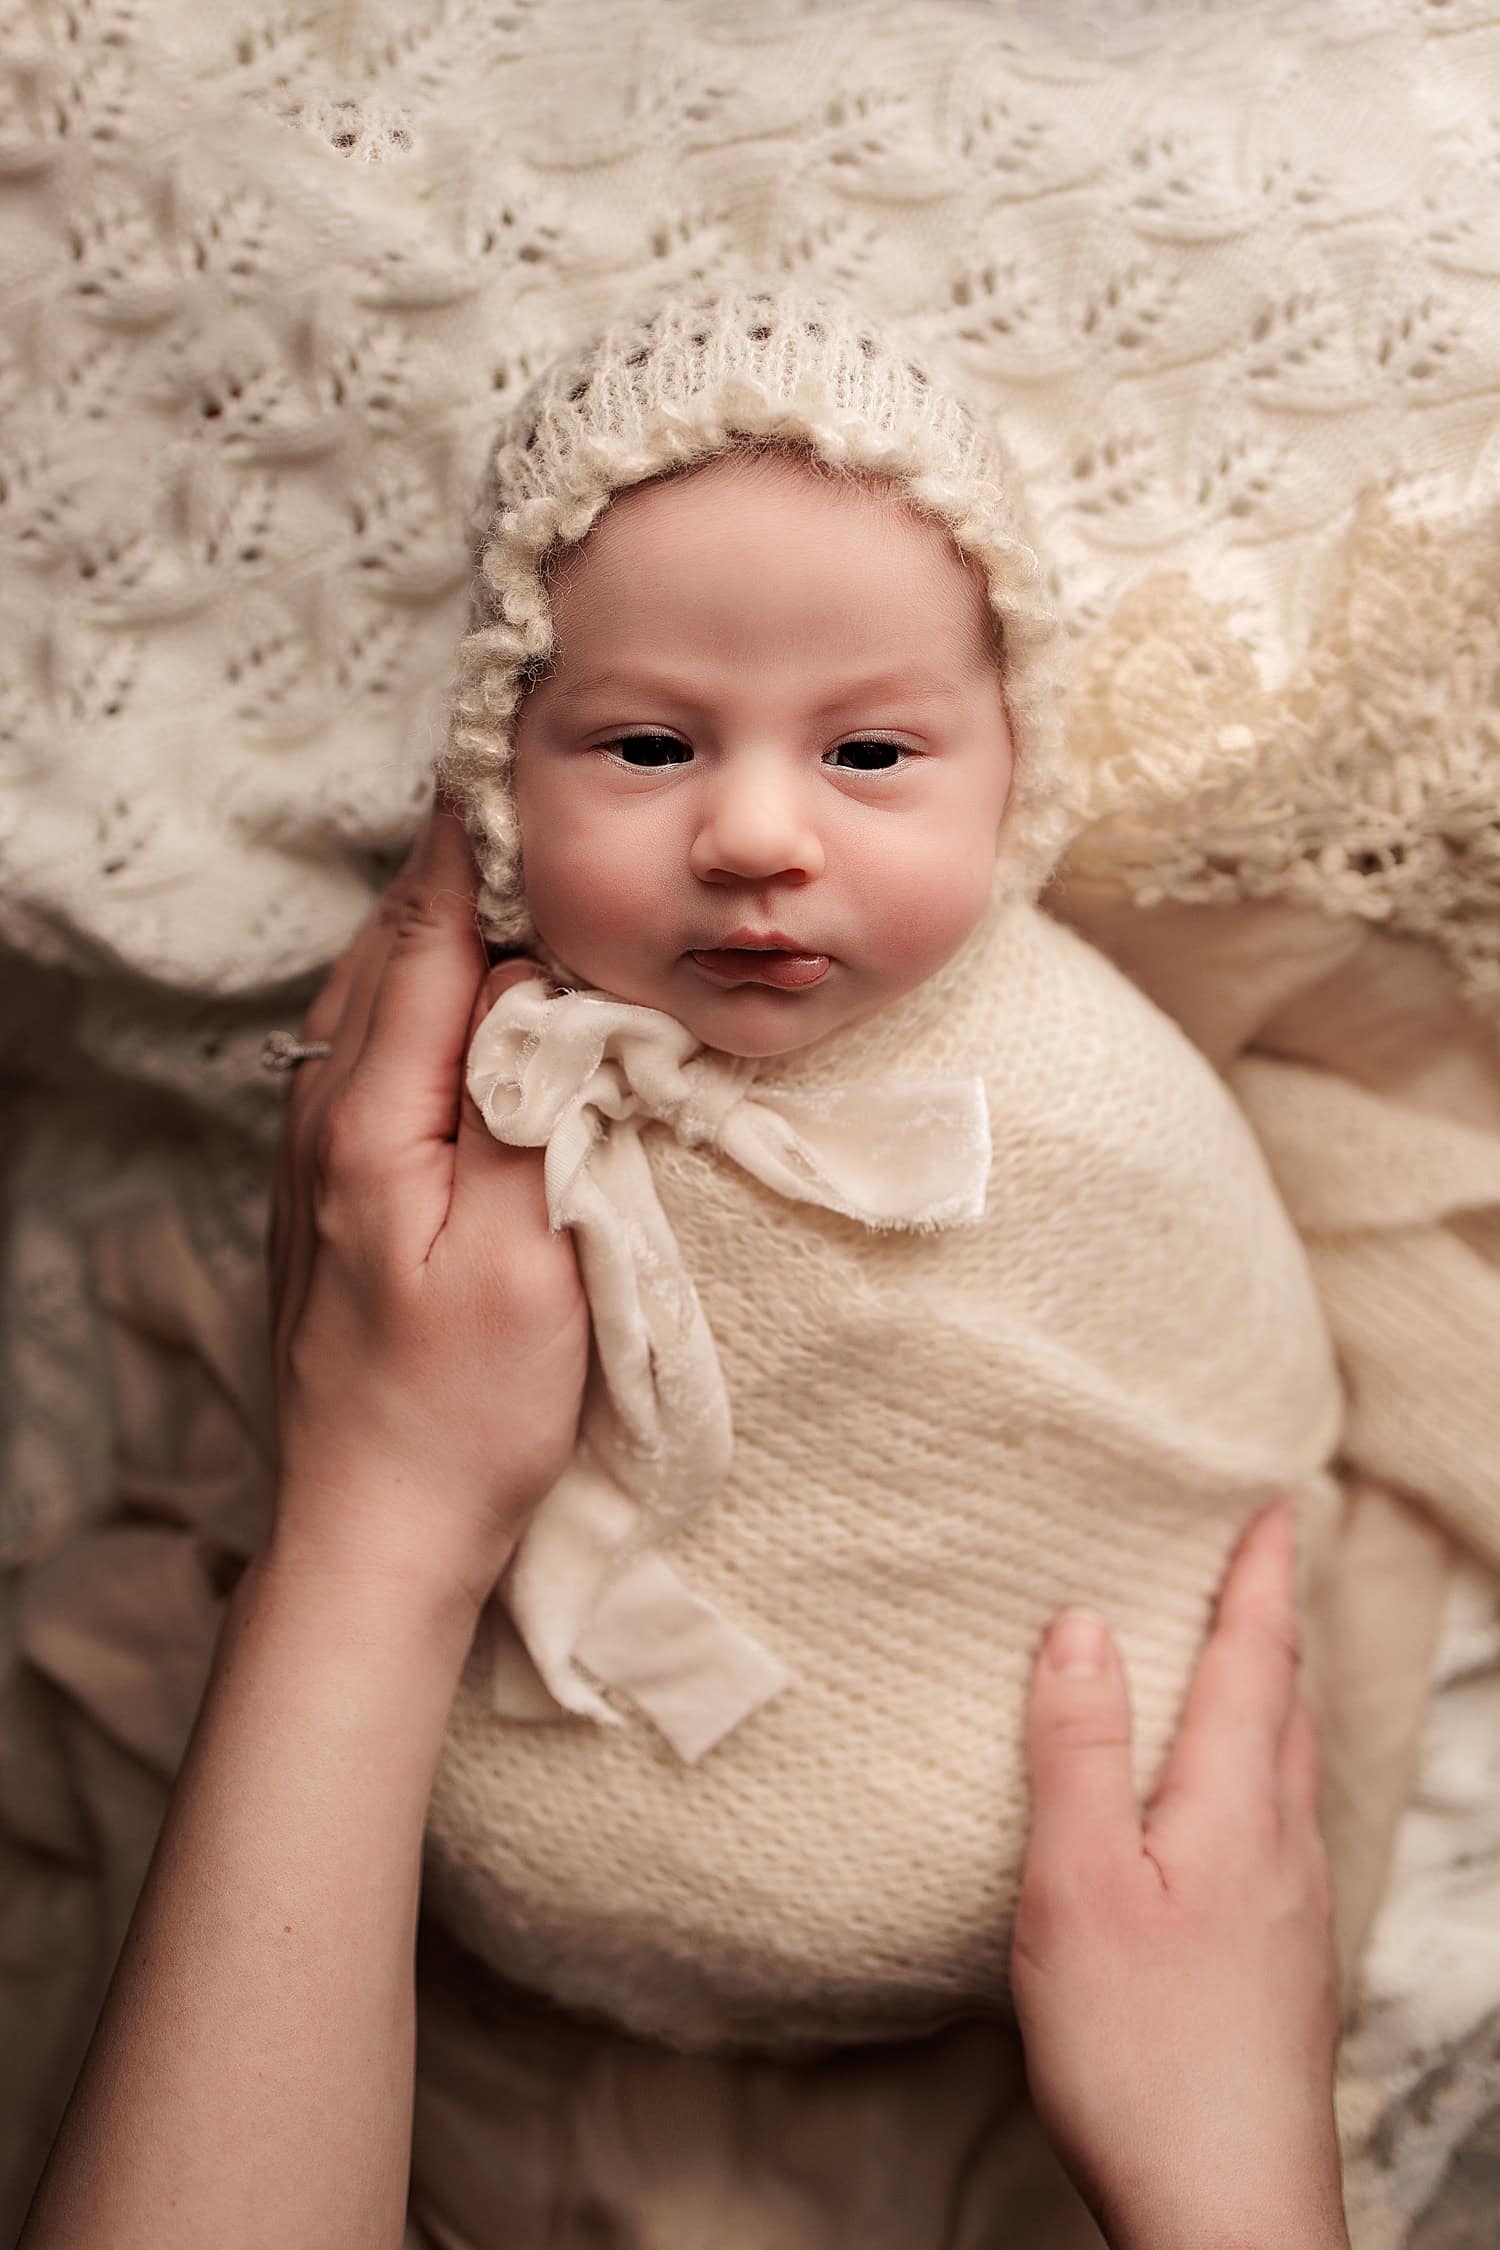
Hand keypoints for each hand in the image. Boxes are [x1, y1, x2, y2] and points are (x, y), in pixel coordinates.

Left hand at [266, 795, 589, 1620]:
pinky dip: (424, 994)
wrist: (371, 1530)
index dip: (471, 840)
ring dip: (439, 925)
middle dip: (455, 863)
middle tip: (526, 784)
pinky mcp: (333, 1192)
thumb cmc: (461, 1413)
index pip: (424, 937)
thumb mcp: (526, 1260)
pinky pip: (374, 1052)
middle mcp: (324, 1117)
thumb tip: (532, 987)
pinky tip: (471, 997)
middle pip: (388, 947)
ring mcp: (317, 1155)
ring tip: (510, 865)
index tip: (509, 750)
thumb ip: (528, 1108)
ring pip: (376, 996)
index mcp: (369, 1120)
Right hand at [1010, 1500, 1349, 2249]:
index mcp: (1233, 1808)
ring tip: (1245, 1663)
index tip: (1273, 1504)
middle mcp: (1282, 1846)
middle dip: (1274, 1625)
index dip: (1258, 1577)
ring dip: (1271, 1695)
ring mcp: (1294, 1910)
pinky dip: (1260, 1768)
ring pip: (1289, 1768)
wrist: (1229, 2214)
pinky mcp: (1284, 1966)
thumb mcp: (1077, 1886)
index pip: (1253, 1660)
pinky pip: (1281, 1825)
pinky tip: (1228, 1809)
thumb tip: (1083, 1624)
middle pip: (1286, 1706)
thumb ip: (1078, 1752)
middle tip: (1262, 1563)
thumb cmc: (1142, 2051)